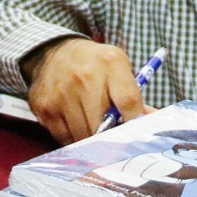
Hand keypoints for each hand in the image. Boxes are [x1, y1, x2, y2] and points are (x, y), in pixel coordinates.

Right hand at [23, 37, 143, 144]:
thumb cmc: (95, 65)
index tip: (139, 136)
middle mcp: (84, 77)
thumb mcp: (119, 68)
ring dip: (92, 141)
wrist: (53, 53)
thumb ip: (134, 96)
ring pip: (83, 136)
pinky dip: (73, 140)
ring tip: (95, 131)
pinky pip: (64, 139)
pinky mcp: (45, 108)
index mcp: (111, 63)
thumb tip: (152, 123)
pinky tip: (77, 126)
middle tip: (116, 143)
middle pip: (103, 126)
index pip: (129, 101)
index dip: (136, 123)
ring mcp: (62, 93)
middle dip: (112, 139)